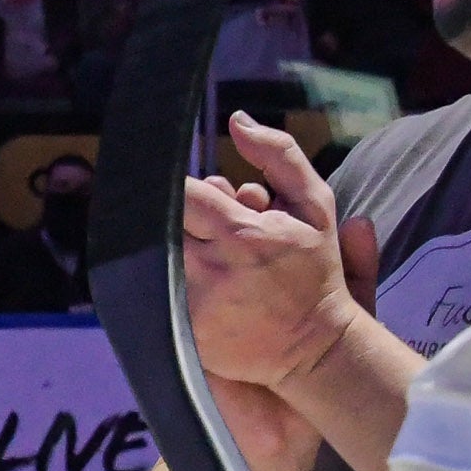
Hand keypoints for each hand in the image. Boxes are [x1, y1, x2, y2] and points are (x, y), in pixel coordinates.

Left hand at [181, 113, 375, 390]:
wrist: (316, 350)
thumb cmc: (315, 272)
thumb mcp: (315, 206)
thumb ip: (279, 156)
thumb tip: (236, 120)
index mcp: (239, 234)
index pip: (182, 193)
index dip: (183, 189)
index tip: (197, 196)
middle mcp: (209, 270)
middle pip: (161, 224)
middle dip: (176, 217)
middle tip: (201, 226)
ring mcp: (193, 306)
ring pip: (154, 259)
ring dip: (170, 250)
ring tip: (205, 258)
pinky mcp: (185, 334)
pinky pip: (156, 295)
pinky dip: (165, 283)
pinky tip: (196, 285)